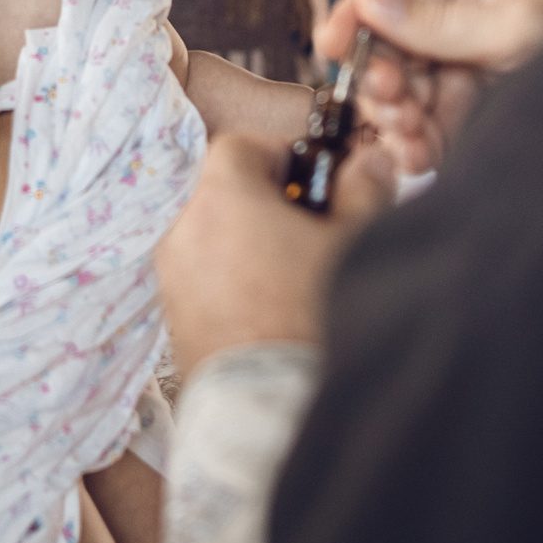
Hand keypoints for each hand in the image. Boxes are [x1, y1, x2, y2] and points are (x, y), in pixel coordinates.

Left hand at [157, 132, 393, 373]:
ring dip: (245, 242)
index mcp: (220, 192)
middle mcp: (182, 224)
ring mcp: (171, 271)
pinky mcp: (171, 312)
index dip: (280, 157)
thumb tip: (371, 163)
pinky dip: (228, 279)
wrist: (273, 397)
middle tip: (308, 231)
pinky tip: (268, 307)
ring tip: (292, 274)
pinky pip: (200, 276)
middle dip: (264, 202)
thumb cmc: (312, 311)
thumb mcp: (354, 239)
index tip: (312, 182)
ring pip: (210, 235)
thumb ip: (364, 189)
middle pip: (221, 190)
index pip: (239, 145)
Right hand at [317, 0, 542, 176]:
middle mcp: (460, 38)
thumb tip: (375, 5)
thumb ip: (446, 21)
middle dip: (378, 73)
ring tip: (408, 128)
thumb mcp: (524, 26)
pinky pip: (417, 138)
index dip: (359, 14)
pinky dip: (406, 148)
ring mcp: (460, 87)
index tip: (334, 43)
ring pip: (395, 96)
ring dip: (390, 114)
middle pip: (387, 49)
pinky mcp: (464, 133)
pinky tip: (414, 155)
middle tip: (390, 96)